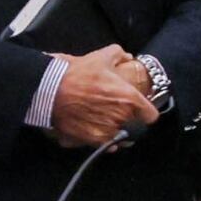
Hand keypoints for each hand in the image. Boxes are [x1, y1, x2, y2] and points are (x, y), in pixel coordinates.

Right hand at [46, 51, 160, 148]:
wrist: (49, 90)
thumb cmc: (76, 74)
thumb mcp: (101, 57)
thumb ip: (119, 55)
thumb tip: (127, 57)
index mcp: (129, 99)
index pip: (150, 115)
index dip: (146, 112)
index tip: (141, 110)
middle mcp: (121, 117)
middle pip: (135, 126)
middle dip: (129, 119)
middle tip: (117, 111)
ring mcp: (106, 131)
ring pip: (120, 137)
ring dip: (116, 130)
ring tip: (106, 121)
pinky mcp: (91, 140)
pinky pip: (105, 145)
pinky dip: (103, 140)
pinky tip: (96, 129)